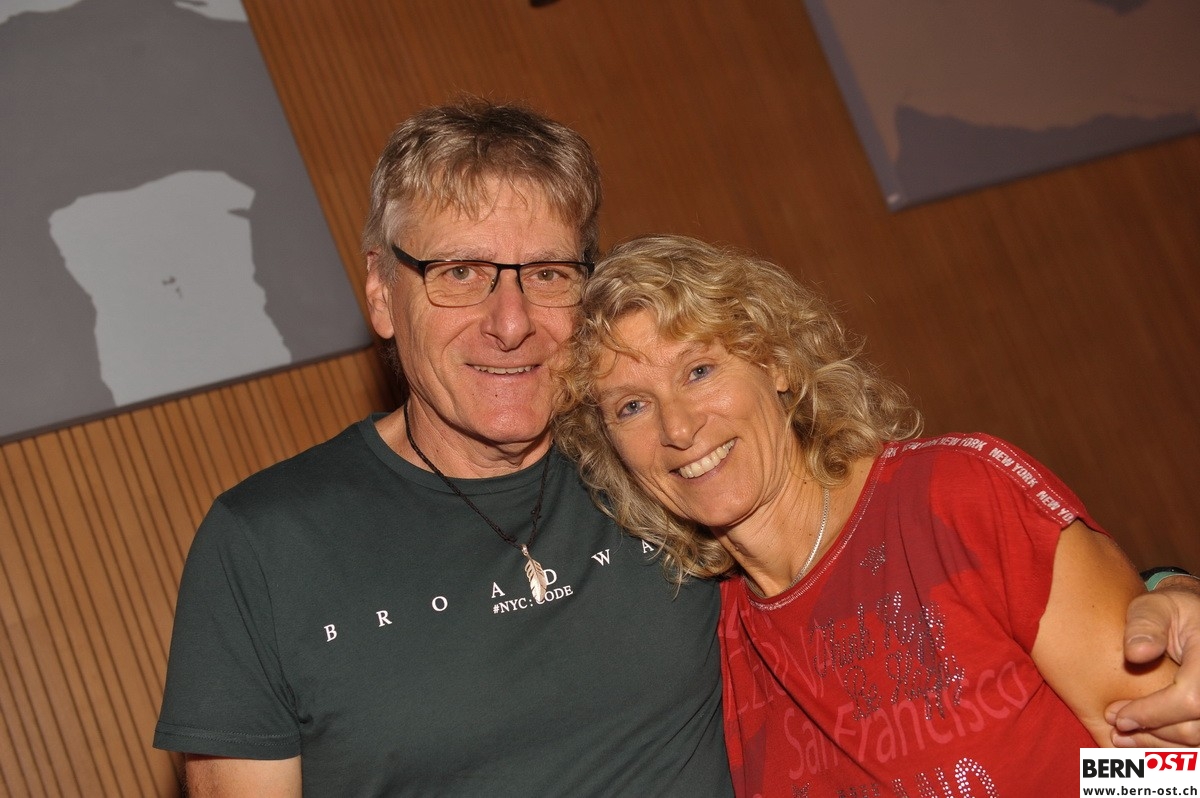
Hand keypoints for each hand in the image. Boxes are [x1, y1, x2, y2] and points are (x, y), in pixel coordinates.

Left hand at [1106, 578, 1199, 745]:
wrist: (1194, 619)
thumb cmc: (1173, 611)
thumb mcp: (1156, 606)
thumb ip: (1146, 624)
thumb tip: (1136, 654)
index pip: (1190, 699)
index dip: (1153, 713)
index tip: (1117, 716)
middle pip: (1195, 727)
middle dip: (1152, 731)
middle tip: (1114, 726)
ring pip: (1198, 739)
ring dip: (1159, 743)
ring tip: (1122, 737)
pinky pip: (1197, 738)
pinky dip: (1171, 743)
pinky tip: (1143, 738)